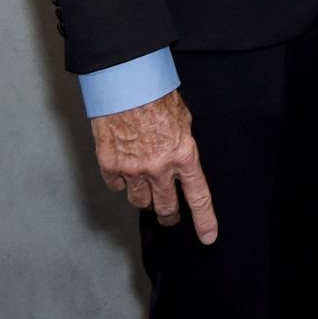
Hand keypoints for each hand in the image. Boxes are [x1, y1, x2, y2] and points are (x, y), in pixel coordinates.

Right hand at [91, 90, 217, 243]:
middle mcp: (159, 168)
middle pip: (167, 207)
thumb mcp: (183, 117)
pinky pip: (117, 188)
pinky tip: (125, 171)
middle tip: (170, 215)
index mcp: (183, 154)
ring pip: (140, 202)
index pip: (198, 196)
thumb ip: (182, 144)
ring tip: (147, 191)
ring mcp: (133, 170)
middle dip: (170, 215)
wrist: (124, 82)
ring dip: (146, 199)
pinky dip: (122, 183)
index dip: (204, 220)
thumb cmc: (155, 93)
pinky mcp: (110, 166)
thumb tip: (181, 158)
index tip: (207, 236)